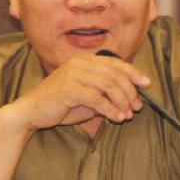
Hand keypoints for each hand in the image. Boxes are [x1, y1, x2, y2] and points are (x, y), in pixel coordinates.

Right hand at [11, 54, 150, 130]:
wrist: (32, 112)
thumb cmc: (60, 105)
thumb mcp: (87, 97)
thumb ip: (105, 94)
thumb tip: (131, 101)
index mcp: (84, 61)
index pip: (115, 63)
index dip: (134, 73)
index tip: (147, 84)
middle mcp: (79, 63)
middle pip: (115, 74)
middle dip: (130, 91)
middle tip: (136, 107)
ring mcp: (73, 74)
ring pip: (108, 85)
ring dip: (122, 101)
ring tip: (126, 115)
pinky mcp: (68, 88)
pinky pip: (97, 99)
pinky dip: (110, 109)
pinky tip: (116, 118)